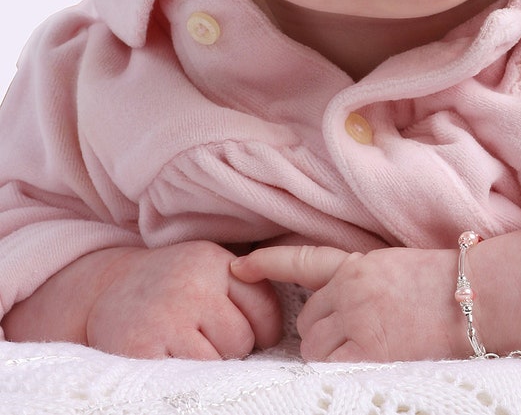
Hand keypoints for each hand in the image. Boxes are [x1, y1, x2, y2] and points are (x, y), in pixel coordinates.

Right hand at [85, 241, 281, 358]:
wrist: (106, 288)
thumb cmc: (172, 283)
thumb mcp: (208, 267)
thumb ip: (244, 286)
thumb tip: (295, 323)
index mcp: (215, 261)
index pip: (264, 308)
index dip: (263, 331)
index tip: (251, 335)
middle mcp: (193, 284)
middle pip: (242, 340)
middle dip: (231, 349)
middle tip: (205, 340)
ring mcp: (167, 316)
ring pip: (216, 362)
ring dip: (207, 364)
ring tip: (186, 346)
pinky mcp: (142, 347)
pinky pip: (185, 377)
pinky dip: (182, 376)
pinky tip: (168, 357)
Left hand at [232, 244, 464, 361]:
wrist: (478, 299)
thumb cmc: (446, 285)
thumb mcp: (396, 267)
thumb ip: (362, 279)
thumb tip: (335, 305)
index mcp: (358, 263)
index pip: (303, 261)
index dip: (267, 263)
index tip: (239, 266)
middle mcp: (350, 288)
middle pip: (308, 320)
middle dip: (322, 332)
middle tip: (357, 337)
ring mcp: (356, 319)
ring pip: (313, 348)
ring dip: (329, 355)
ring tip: (366, 351)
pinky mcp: (366, 351)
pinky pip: (328, 367)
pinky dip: (337, 370)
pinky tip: (362, 364)